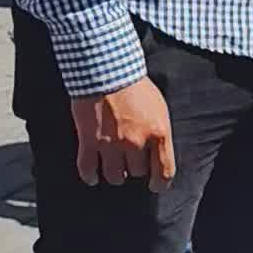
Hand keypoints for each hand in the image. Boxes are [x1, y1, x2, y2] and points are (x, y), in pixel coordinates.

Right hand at [70, 77, 175, 192]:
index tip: (154, 185)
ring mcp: (111, 144)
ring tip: (112, 168)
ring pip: (114, 176)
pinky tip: (91, 178)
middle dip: (134, 168)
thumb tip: (157, 152)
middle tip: (129, 160)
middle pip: (137, 172)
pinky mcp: (89, 141)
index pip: (164, 172)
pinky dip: (89, 176)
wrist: (105, 67)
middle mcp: (136, 143)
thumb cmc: (134, 84)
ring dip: (114, 174)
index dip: (159, 183)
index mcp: (158, 133)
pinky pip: (88, 169)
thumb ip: (159, 132)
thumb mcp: (158, 107)